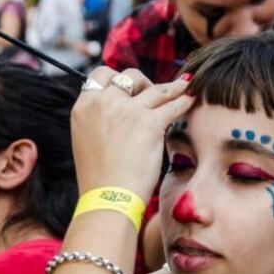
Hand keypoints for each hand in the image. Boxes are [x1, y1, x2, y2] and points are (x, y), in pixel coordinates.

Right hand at [71, 67, 193, 200]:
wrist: (108, 198)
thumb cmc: (99, 178)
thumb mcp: (87, 140)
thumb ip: (99, 119)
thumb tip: (117, 111)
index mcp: (84, 106)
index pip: (101, 75)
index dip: (118, 78)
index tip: (130, 88)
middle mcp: (103, 102)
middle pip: (129, 76)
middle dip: (143, 82)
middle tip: (152, 95)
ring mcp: (127, 110)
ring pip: (155, 88)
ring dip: (171, 88)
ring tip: (183, 88)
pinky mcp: (149, 122)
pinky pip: (172, 104)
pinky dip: (183, 101)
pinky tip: (189, 100)